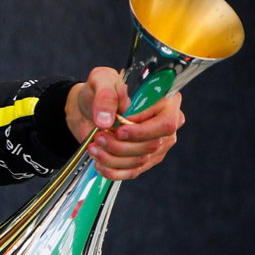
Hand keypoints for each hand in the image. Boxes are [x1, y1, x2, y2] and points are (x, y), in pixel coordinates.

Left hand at [64, 66, 184, 180]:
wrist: (88, 108)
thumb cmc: (100, 91)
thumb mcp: (100, 81)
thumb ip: (105, 95)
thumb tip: (106, 120)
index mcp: (166, 100)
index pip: (165, 123)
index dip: (140, 130)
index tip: (118, 128)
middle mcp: (167, 123)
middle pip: (153, 144)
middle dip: (122, 145)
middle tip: (99, 137)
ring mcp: (158, 144)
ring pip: (141, 160)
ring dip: (113, 157)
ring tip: (93, 147)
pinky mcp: (145, 159)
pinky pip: (133, 172)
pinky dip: (113, 171)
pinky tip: (99, 164)